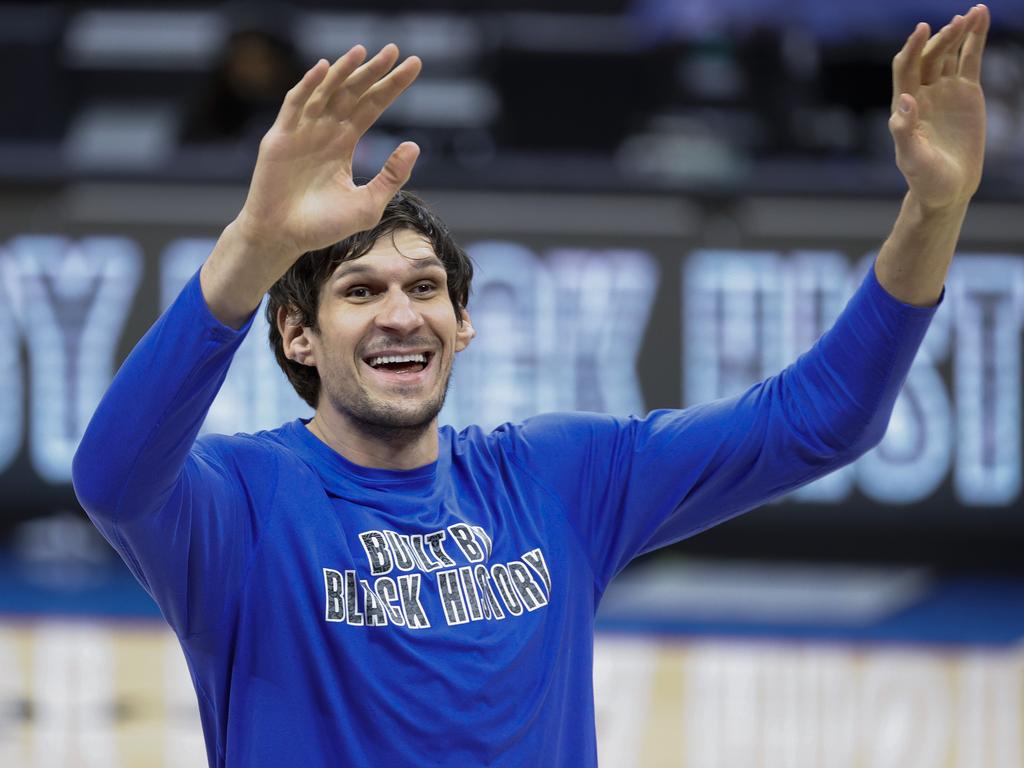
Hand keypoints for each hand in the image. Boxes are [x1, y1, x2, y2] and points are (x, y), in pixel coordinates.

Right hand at [237, 44, 421, 258]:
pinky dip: (309, 86)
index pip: (373, 105)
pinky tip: (325, 69)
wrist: (284, 238)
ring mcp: (302, 131)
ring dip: (343, 71)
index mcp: (345, 143)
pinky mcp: (280, 137)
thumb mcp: (368, 203)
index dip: (392, 86)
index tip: (414, 65)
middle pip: (352, 92)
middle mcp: (325, 131)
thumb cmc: (323, 225)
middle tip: (394, 49)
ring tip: (363, 51)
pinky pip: (295, 105)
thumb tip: (415, 145)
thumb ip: (391, 176)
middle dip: (372, 71)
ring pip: (326, 92)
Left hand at [889, 5, 988, 209]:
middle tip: (957, 22)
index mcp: (904, 107)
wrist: (949, 189)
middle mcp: (922, 93)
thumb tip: (905, 100)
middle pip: (929, 56)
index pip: (905, 68)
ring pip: (949, 53)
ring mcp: (944, 91)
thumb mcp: (912, 158)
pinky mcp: (966, 93)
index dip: (912, 48)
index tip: (922, 29)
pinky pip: (970, 60)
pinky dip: (975, 40)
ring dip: (958, 32)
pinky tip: (980, 18)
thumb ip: (904, 131)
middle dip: (942, 38)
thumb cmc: (925, 178)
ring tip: (973, 13)